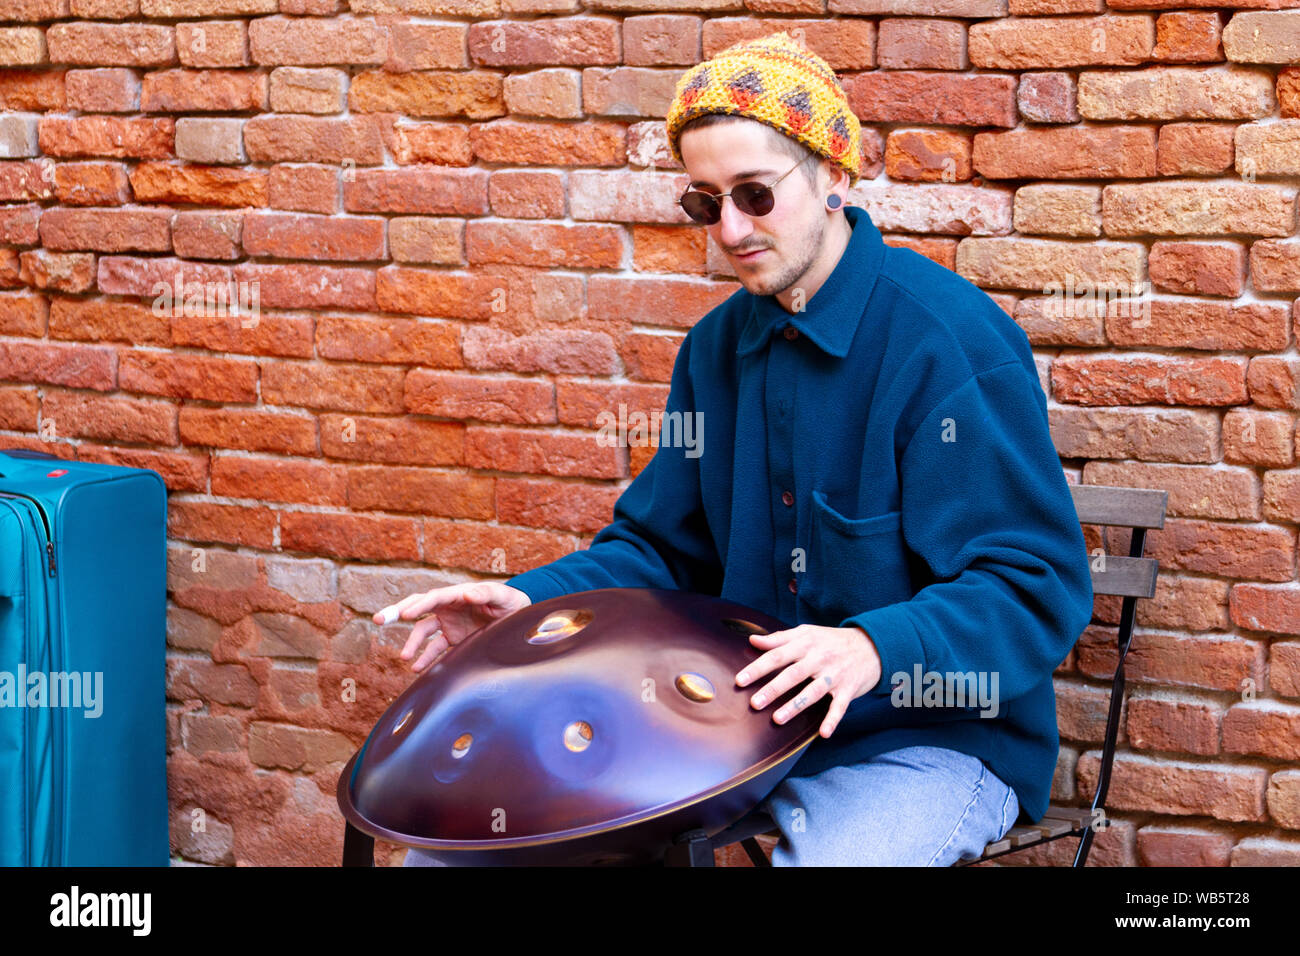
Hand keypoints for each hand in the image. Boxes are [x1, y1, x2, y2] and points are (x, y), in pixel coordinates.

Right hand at [373, 582, 531, 671]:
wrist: (519, 617)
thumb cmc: (511, 602)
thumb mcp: (503, 597)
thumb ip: (486, 594)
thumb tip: (466, 593)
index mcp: (458, 594)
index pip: (433, 597)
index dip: (418, 605)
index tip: (404, 614)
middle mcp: (449, 608)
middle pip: (418, 608)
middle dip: (397, 612)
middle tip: (378, 619)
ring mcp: (449, 624)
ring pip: (423, 632)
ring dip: (412, 643)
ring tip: (404, 657)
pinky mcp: (454, 639)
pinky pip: (435, 649)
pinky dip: (425, 658)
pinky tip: (416, 668)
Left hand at [734, 624, 880, 738]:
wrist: (872, 645)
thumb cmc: (831, 640)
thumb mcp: (807, 633)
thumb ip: (779, 638)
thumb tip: (753, 640)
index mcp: (806, 644)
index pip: (777, 655)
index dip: (758, 668)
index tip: (740, 680)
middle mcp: (819, 659)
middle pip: (793, 674)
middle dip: (773, 689)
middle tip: (754, 703)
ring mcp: (835, 675)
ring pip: (813, 692)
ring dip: (795, 706)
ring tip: (778, 719)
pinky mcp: (848, 689)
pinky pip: (840, 706)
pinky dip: (832, 719)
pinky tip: (823, 733)